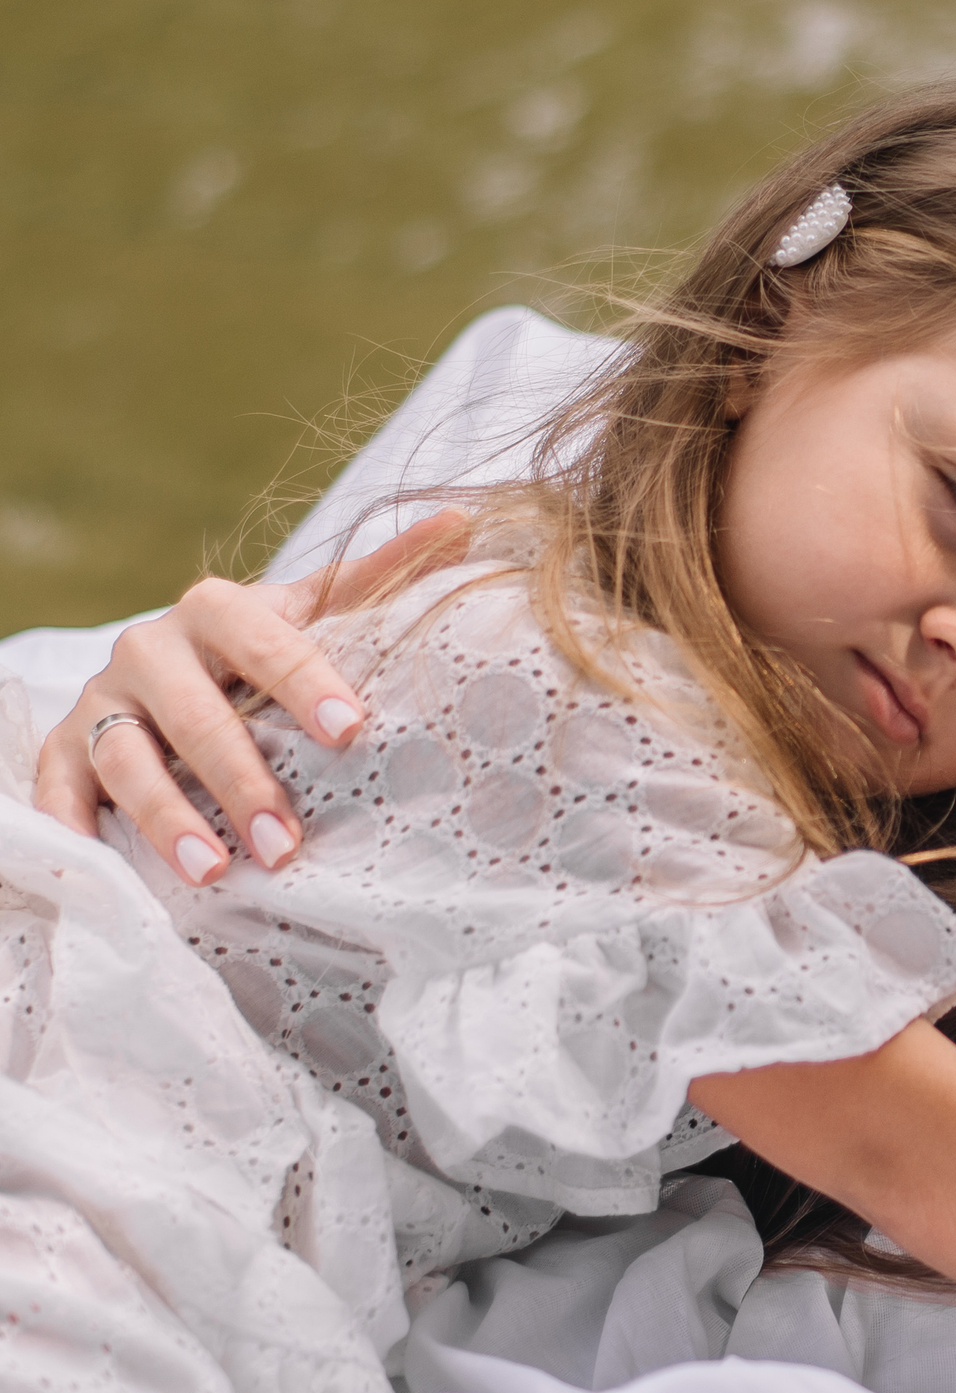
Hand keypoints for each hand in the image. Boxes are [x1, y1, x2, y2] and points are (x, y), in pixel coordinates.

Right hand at [34, 511, 470, 882]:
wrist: (169, 663)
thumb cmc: (259, 647)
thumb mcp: (313, 612)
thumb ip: (379, 576)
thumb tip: (463, 521)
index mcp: (220, 609)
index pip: (264, 642)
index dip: (305, 683)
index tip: (351, 731)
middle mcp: (151, 648)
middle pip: (193, 715)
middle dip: (240, 780)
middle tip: (286, 842)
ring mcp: (103, 701)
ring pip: (127, 758)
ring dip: (168, 818)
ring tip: (214, 871)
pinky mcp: (64, 748)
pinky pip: (55, 787)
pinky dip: (72, 826)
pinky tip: (104, 868)